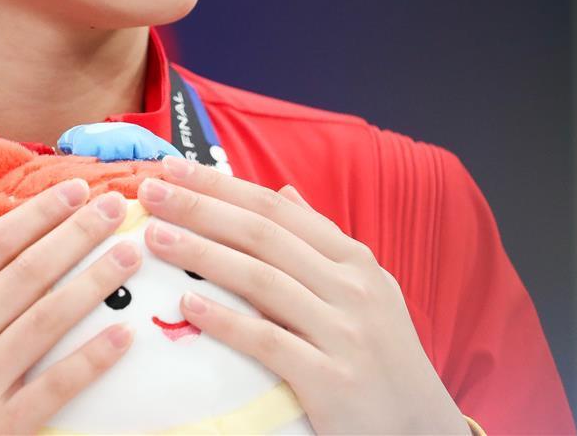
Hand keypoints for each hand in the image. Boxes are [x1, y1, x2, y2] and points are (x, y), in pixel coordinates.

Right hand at [0, 178, 141, 434]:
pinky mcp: (0, 429)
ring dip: (94, 282)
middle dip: (76, 233)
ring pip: (48, 320)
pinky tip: (122, 333)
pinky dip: (91, 360)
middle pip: (27, 274)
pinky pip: (55, 387)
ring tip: (129, 254)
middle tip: (115, 205)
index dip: (36, 215)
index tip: (72, 191)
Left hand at [136, 157, 467, 435]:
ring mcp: (345, 333)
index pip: (276, 209)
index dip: (222, 185)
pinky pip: (270, 343)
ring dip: (203, 254)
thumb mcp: (367, 290)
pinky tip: (188, 305)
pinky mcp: (333, 381)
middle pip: (263, 235)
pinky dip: (228, 321)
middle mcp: (352, 288)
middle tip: (150, 191)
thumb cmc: (383, 357)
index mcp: (354, 261)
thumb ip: (322, 242)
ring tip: (155, 236)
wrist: (426, 432)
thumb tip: (285, 191)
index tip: (174, 168)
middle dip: (201, 208)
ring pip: (262, 280)